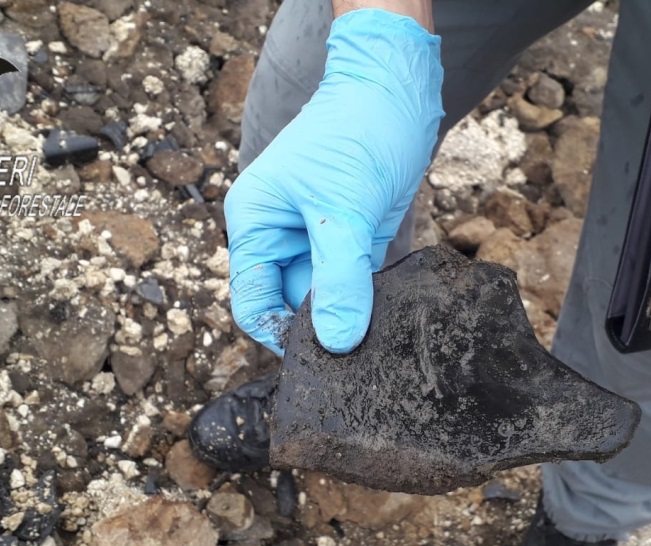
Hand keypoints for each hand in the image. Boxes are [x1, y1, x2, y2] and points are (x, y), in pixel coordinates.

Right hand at [224, 9, 442, 354]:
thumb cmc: (358, 130)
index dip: (281, 333)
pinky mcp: (354, 236)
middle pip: (290, 305)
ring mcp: (318, 237)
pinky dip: (370, 297)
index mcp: (255, 223)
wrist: (397, 85)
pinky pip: (356, 282)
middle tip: (359, 345)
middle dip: (321, 326)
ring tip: (379, 325)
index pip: (253, 302)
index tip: (323, 354)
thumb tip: (336, 342)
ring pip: (327, 298)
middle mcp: (280, 235)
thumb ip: (338, 279)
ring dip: (350, 313)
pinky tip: (393, 308)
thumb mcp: (344, 210)